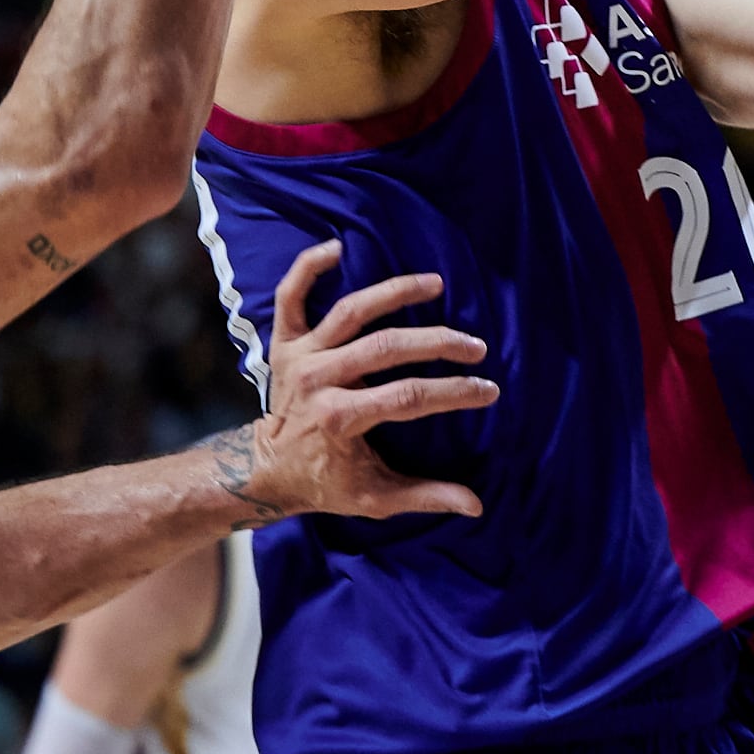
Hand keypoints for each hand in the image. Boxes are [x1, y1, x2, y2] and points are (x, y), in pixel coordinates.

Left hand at [225, 241, 496, 522]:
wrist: (266, 469)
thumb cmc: (325, 483)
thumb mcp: (374, 498)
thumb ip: (424, 497)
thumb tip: (475, 505)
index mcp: (341, 419)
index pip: (408, 397)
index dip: (453, 392)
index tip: (488, 390)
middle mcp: (319, 381)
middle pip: (385, 348)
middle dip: (437, 344)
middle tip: (475, 346)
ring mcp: (300, 357)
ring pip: (349, 312)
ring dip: (394, 293)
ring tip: (435, 283)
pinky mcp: (284, 342)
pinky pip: (291, 296)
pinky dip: (307, 268)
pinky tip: (337, 247)